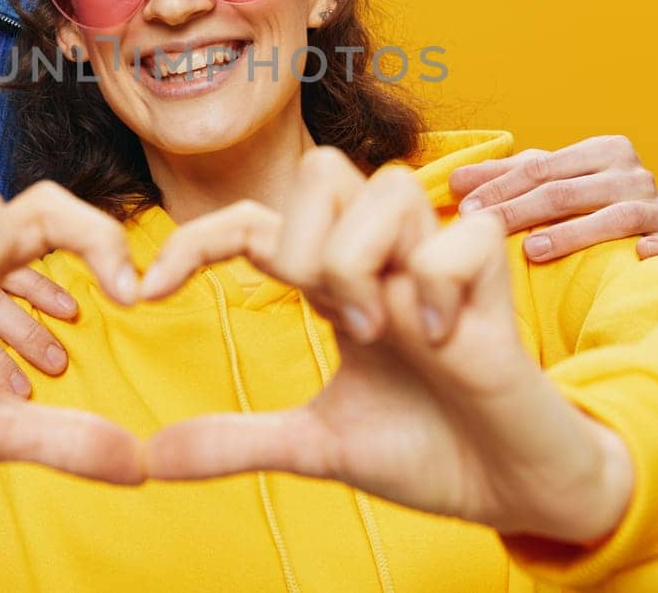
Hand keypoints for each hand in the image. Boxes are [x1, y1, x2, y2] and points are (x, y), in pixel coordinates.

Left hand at [139, 147, 633, 544]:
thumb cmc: (425, 451)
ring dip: (364, 260)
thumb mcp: (315, 447)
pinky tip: (442, 339)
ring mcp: (439, 267)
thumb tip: (151, 455)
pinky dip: (439, 286)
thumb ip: (239, 441)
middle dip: (304, 241)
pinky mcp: (497, 287)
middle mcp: (384, 261)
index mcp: (336, 284)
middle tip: (325, 320)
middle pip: (325, 167)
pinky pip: (464, 236)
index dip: (197, 240)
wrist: (510, 491)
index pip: (258, 221)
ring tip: (379, 331)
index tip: (146, 291)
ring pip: (390, 186)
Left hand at [450, 134, 657, 262]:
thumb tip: (452, 180)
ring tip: (534, 251)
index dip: (500, 188)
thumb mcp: (547, 184)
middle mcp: (635, 174)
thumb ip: (502, 178)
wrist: (645, 230)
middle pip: (570, 192)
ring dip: (575, 234)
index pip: (542, 169)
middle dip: (521, 211)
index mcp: (605, 150)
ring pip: (617, 217)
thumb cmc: (584, 204)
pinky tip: (638, 256)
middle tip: (485, 232)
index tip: (466, 211)